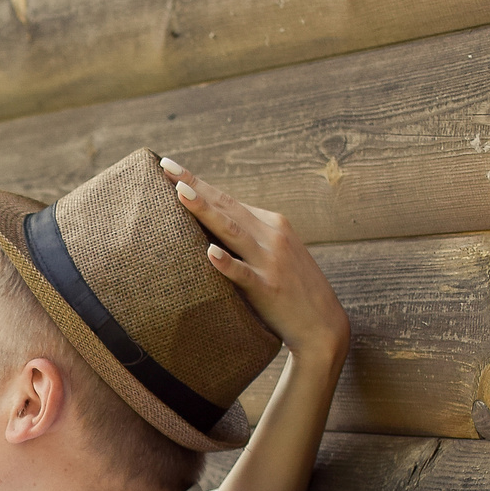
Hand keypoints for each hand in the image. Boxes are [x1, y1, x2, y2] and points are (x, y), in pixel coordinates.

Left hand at [159, 158, 349, 364]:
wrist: (323, 324)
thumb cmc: (291, 289)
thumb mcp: (272, 254)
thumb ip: (246, 237)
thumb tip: (208, 226)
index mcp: (270, 224)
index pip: (227, 200)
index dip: (198, 182)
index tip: (169, 166)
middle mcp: (271, 235)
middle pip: (226, 207)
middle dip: (195, 185)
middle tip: (166, 167)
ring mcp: (270, 261)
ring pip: (232, 231)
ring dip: (206, 211)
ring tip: (181, 193)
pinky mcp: (268, 288)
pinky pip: (244, 274)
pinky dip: (227, 262)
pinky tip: (210, 252)